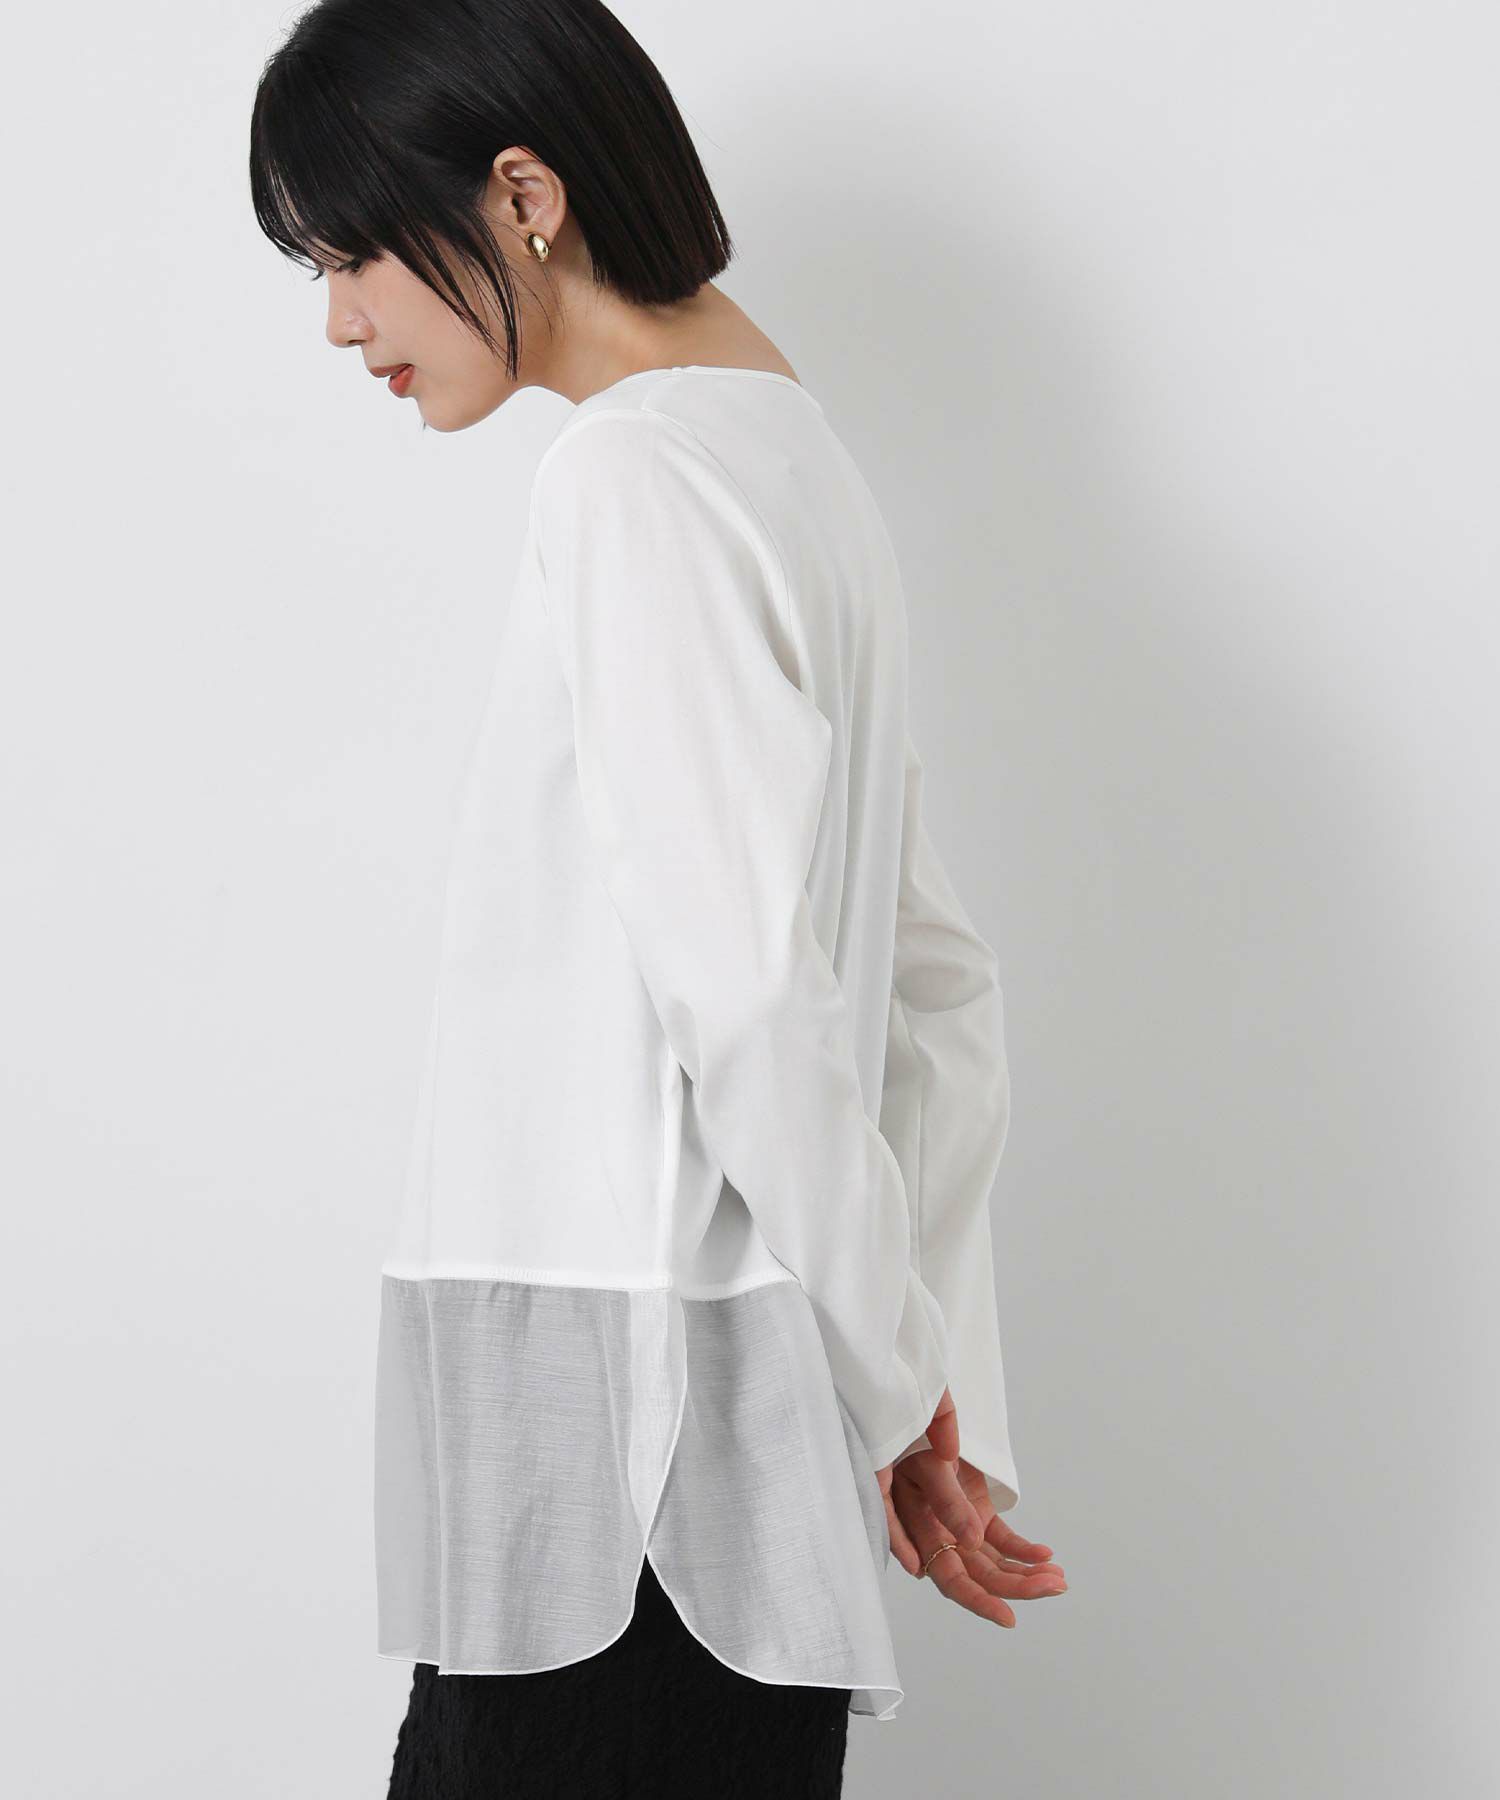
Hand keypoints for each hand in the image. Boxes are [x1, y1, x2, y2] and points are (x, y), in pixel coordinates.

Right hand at [875, 1391, 1065, 1626]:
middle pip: (978, 1575)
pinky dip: (1024, 1550)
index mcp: (920, 1531)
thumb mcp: (927, 1466)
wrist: (917, 1414)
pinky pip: (1002, 1541)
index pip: (949, 1577)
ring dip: (1026, 1572)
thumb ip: (948, 1502)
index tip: (1009, 1617)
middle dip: (1016, 1587)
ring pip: (994, 1563)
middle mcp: (939, 1536)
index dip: (977, 1600)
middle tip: (1053, 1587)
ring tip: (1059, 1578)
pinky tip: (1046, 1555)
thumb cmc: (911, 1439)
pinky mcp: (976, 1514)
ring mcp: (960, 1527)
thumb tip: (972, 1544)